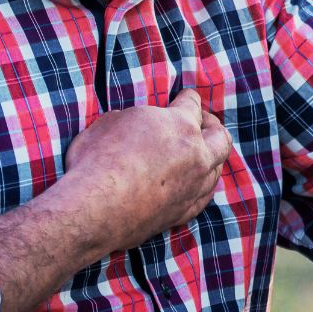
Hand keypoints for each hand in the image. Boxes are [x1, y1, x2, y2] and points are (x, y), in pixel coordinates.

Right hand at [63, 89, 231, 254]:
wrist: (92, 211)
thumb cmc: (95, 161)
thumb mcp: (109, 123)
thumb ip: (129, 119)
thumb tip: (128, 122)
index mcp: (180, 124)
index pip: (193, 103)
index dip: (186, 98)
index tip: (183, 98)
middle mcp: (196, 155)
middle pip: (220, 137)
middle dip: (212, 127)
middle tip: (199, 125)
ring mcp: (193, 186)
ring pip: (216, 169)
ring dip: (209, 159)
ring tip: (197, 156)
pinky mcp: (182, 213)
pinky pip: (204, 197)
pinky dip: (201, 187)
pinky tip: (192, 185)